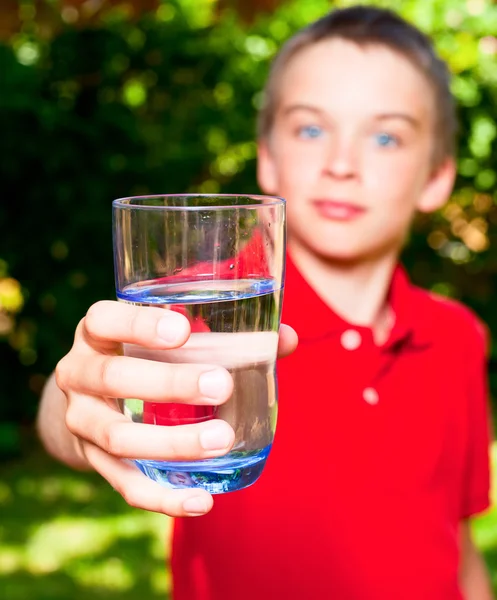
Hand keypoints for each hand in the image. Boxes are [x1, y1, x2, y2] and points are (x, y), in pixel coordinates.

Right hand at [55, 301, 296, 516]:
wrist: (92, 396)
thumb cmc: (144, 355)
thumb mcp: (164, 335)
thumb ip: (223, 333)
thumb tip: (287, 339)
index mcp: (96, 332)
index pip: (104, 320)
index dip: (138, 324)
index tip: (184, 329)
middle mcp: (78, 373)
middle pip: (112, 378)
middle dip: (168, 384)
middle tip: (222, 387)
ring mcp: (81, 420)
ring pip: (118, 437)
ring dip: (172, 442)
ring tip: (222, 441)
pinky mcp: (93, 460)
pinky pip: (124, 483)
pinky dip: (162, 496)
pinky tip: (202, 501)